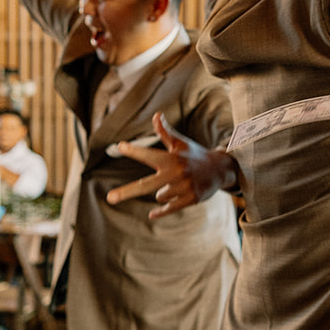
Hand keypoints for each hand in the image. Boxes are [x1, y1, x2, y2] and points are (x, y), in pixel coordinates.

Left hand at [106, 112, 238, 218]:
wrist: (220, 169)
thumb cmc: (194, 154)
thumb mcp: (180, 143)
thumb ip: (165, 132)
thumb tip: (156, 115)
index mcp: (172, 158)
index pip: (149, 154)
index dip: (135, 150)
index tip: (120, 146)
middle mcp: (177, 173)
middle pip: (145, 185)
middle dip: (126, 191)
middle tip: (109, 198)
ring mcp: (183, 187)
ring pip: (160, 195)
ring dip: (164, 191)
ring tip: (179, 182)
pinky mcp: (190, 199)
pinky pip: (168, 208)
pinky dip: (161, 211)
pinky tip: (152, 214)